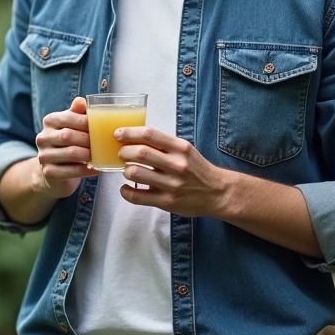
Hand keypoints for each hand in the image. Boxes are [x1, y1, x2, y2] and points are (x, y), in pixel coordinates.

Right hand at [33, 96, 92, 197]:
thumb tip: (82, 101)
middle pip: (68, 135)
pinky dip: (86, 170)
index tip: (101, 127)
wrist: (52, 171)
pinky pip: (71, 171)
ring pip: (71, 153)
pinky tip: (95, 168)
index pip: (68, 117)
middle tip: (104, 143)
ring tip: (101, 155)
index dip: (86, 122)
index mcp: (49, 121)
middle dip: (89, 139)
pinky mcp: (49, 172)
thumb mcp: (70, 125)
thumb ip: (76, 113)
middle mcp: (43, 137)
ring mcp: (44, 156)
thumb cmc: (66, 143)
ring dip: (89, 154)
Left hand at [115, 127, 231, 216]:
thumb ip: (164, 145)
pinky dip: (126, 192)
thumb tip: (135, 138)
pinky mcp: (166, 202)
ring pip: (135, 173)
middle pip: (139, 153)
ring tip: (128, 170)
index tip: (117, 134)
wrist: (217, 192)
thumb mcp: (185, 150)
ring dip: (125, 170)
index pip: (149, 135)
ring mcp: (171, 185)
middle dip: (124, 152)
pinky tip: (126, 188)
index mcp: (180, 148)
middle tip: (121, 154)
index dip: (129, 133)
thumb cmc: (197, 169)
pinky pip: (137, 197)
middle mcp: (176, 165)